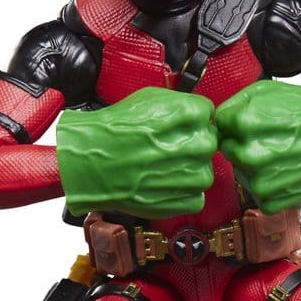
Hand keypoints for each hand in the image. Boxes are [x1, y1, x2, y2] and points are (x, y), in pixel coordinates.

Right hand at [56, 87, 217, 218]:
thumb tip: (194, 112)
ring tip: (163, 168)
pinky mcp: (183, 200)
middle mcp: (195, 144)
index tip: (179, 126)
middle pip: (209, 142)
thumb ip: (178, 104)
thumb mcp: (147, 99)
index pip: (208, 113)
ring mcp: (191, 174)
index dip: (192, 119)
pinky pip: (196, 197)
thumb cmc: (113, 131)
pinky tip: (163, 184)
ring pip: (205, 171)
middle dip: (191, 144)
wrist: (91, 164)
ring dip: (189, 171)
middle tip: (168, 148)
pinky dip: (182, 194)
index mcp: (189, 114)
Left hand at [216, 76, 300, 213]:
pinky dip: (269, 187)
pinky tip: (284, 172)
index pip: (220, 127)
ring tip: (280, 154)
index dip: (235, 124)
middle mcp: (250, 153)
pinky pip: (258, 195)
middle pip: (228, 151)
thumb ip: (235, 104)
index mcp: (244, 123)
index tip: (251, 124)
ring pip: (242, 173)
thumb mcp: (267, 91)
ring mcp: (261, 179)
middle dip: (243, 144)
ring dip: (255, 167)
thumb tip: (219, 121)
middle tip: (269, 139)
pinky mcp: (273, 199)